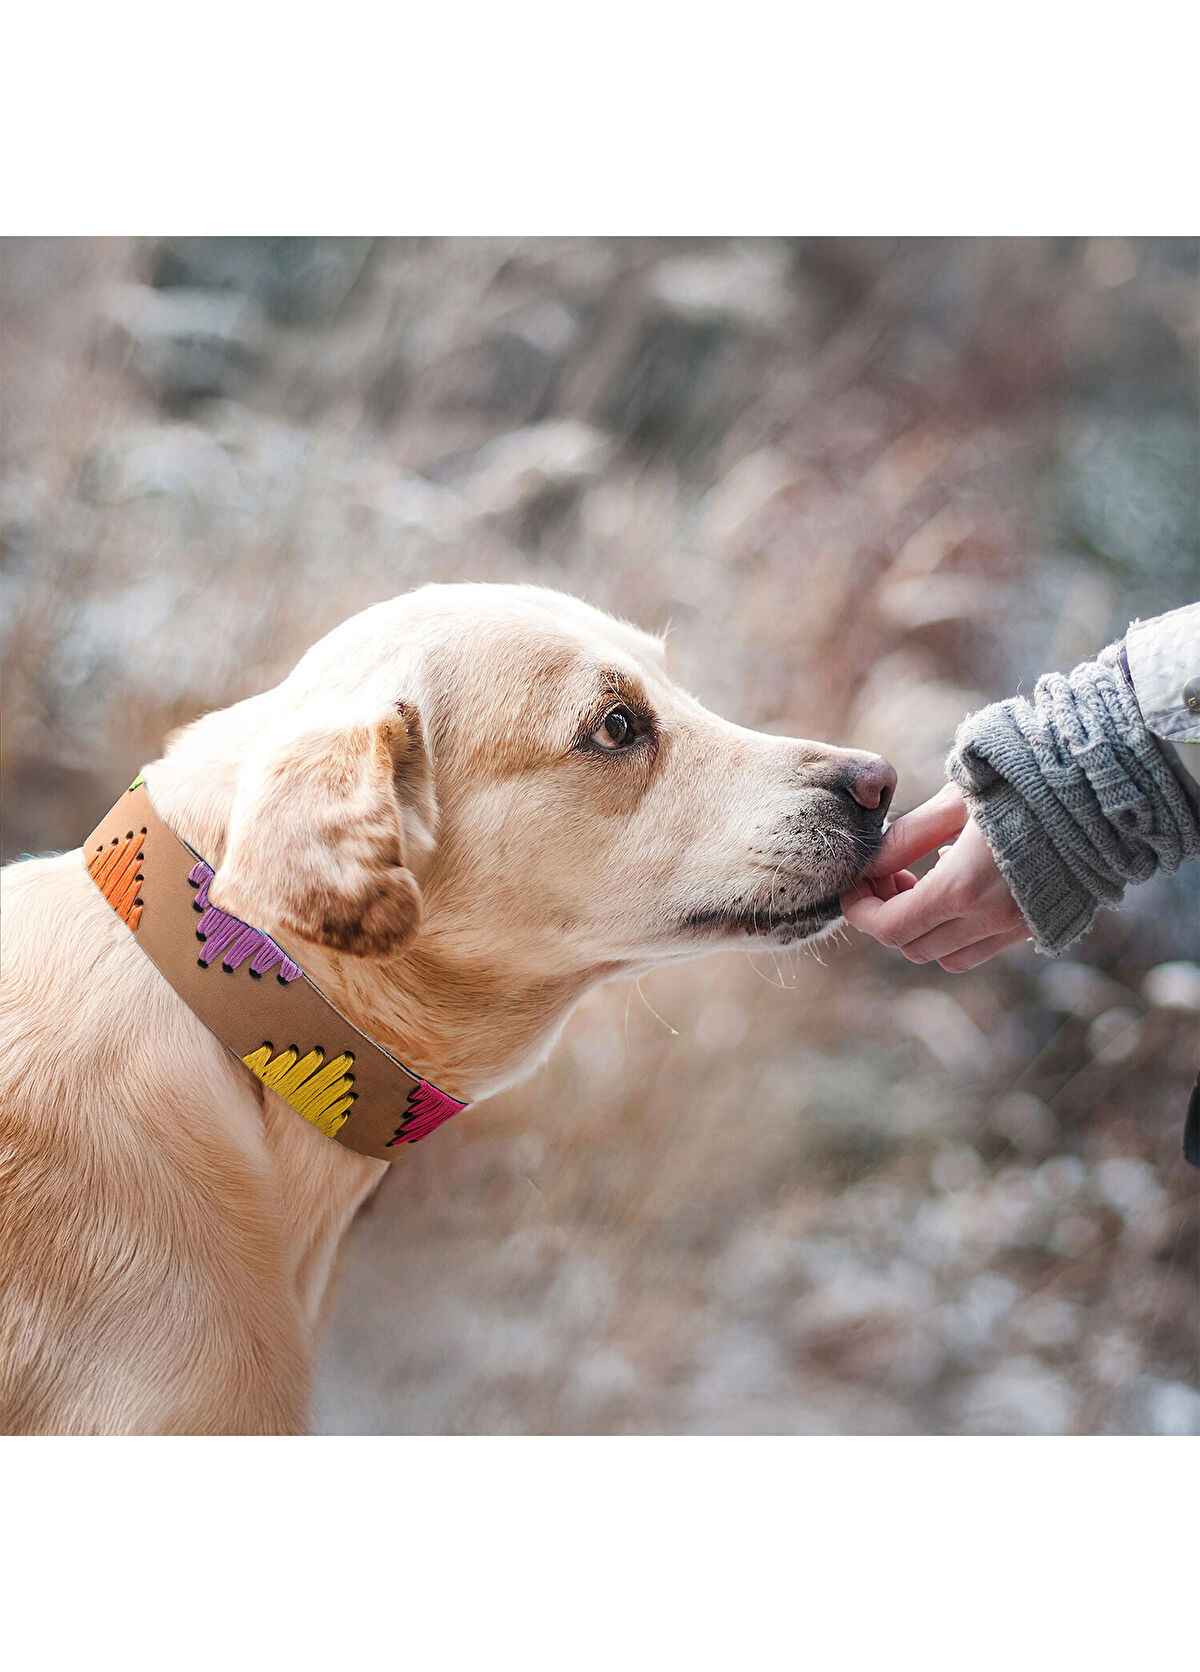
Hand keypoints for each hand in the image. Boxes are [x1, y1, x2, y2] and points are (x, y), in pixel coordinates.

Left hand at [839, 782, 1031, 971]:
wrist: (1098, 789)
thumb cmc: (1022, 782)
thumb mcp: (955, 800)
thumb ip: (907, 837)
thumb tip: (870, 864)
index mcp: (963, 888)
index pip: (890, 927)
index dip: (860, 910)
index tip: (853, 884)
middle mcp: (990, 919)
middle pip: (912, 946)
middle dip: (886, 916)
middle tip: (886, 875)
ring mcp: (1016, 926)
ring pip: (947, 956)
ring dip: (921, 929)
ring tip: (920, 881)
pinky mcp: (1037, 924)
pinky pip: (981, 948)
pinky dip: (956, 931)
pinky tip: (958, 885)